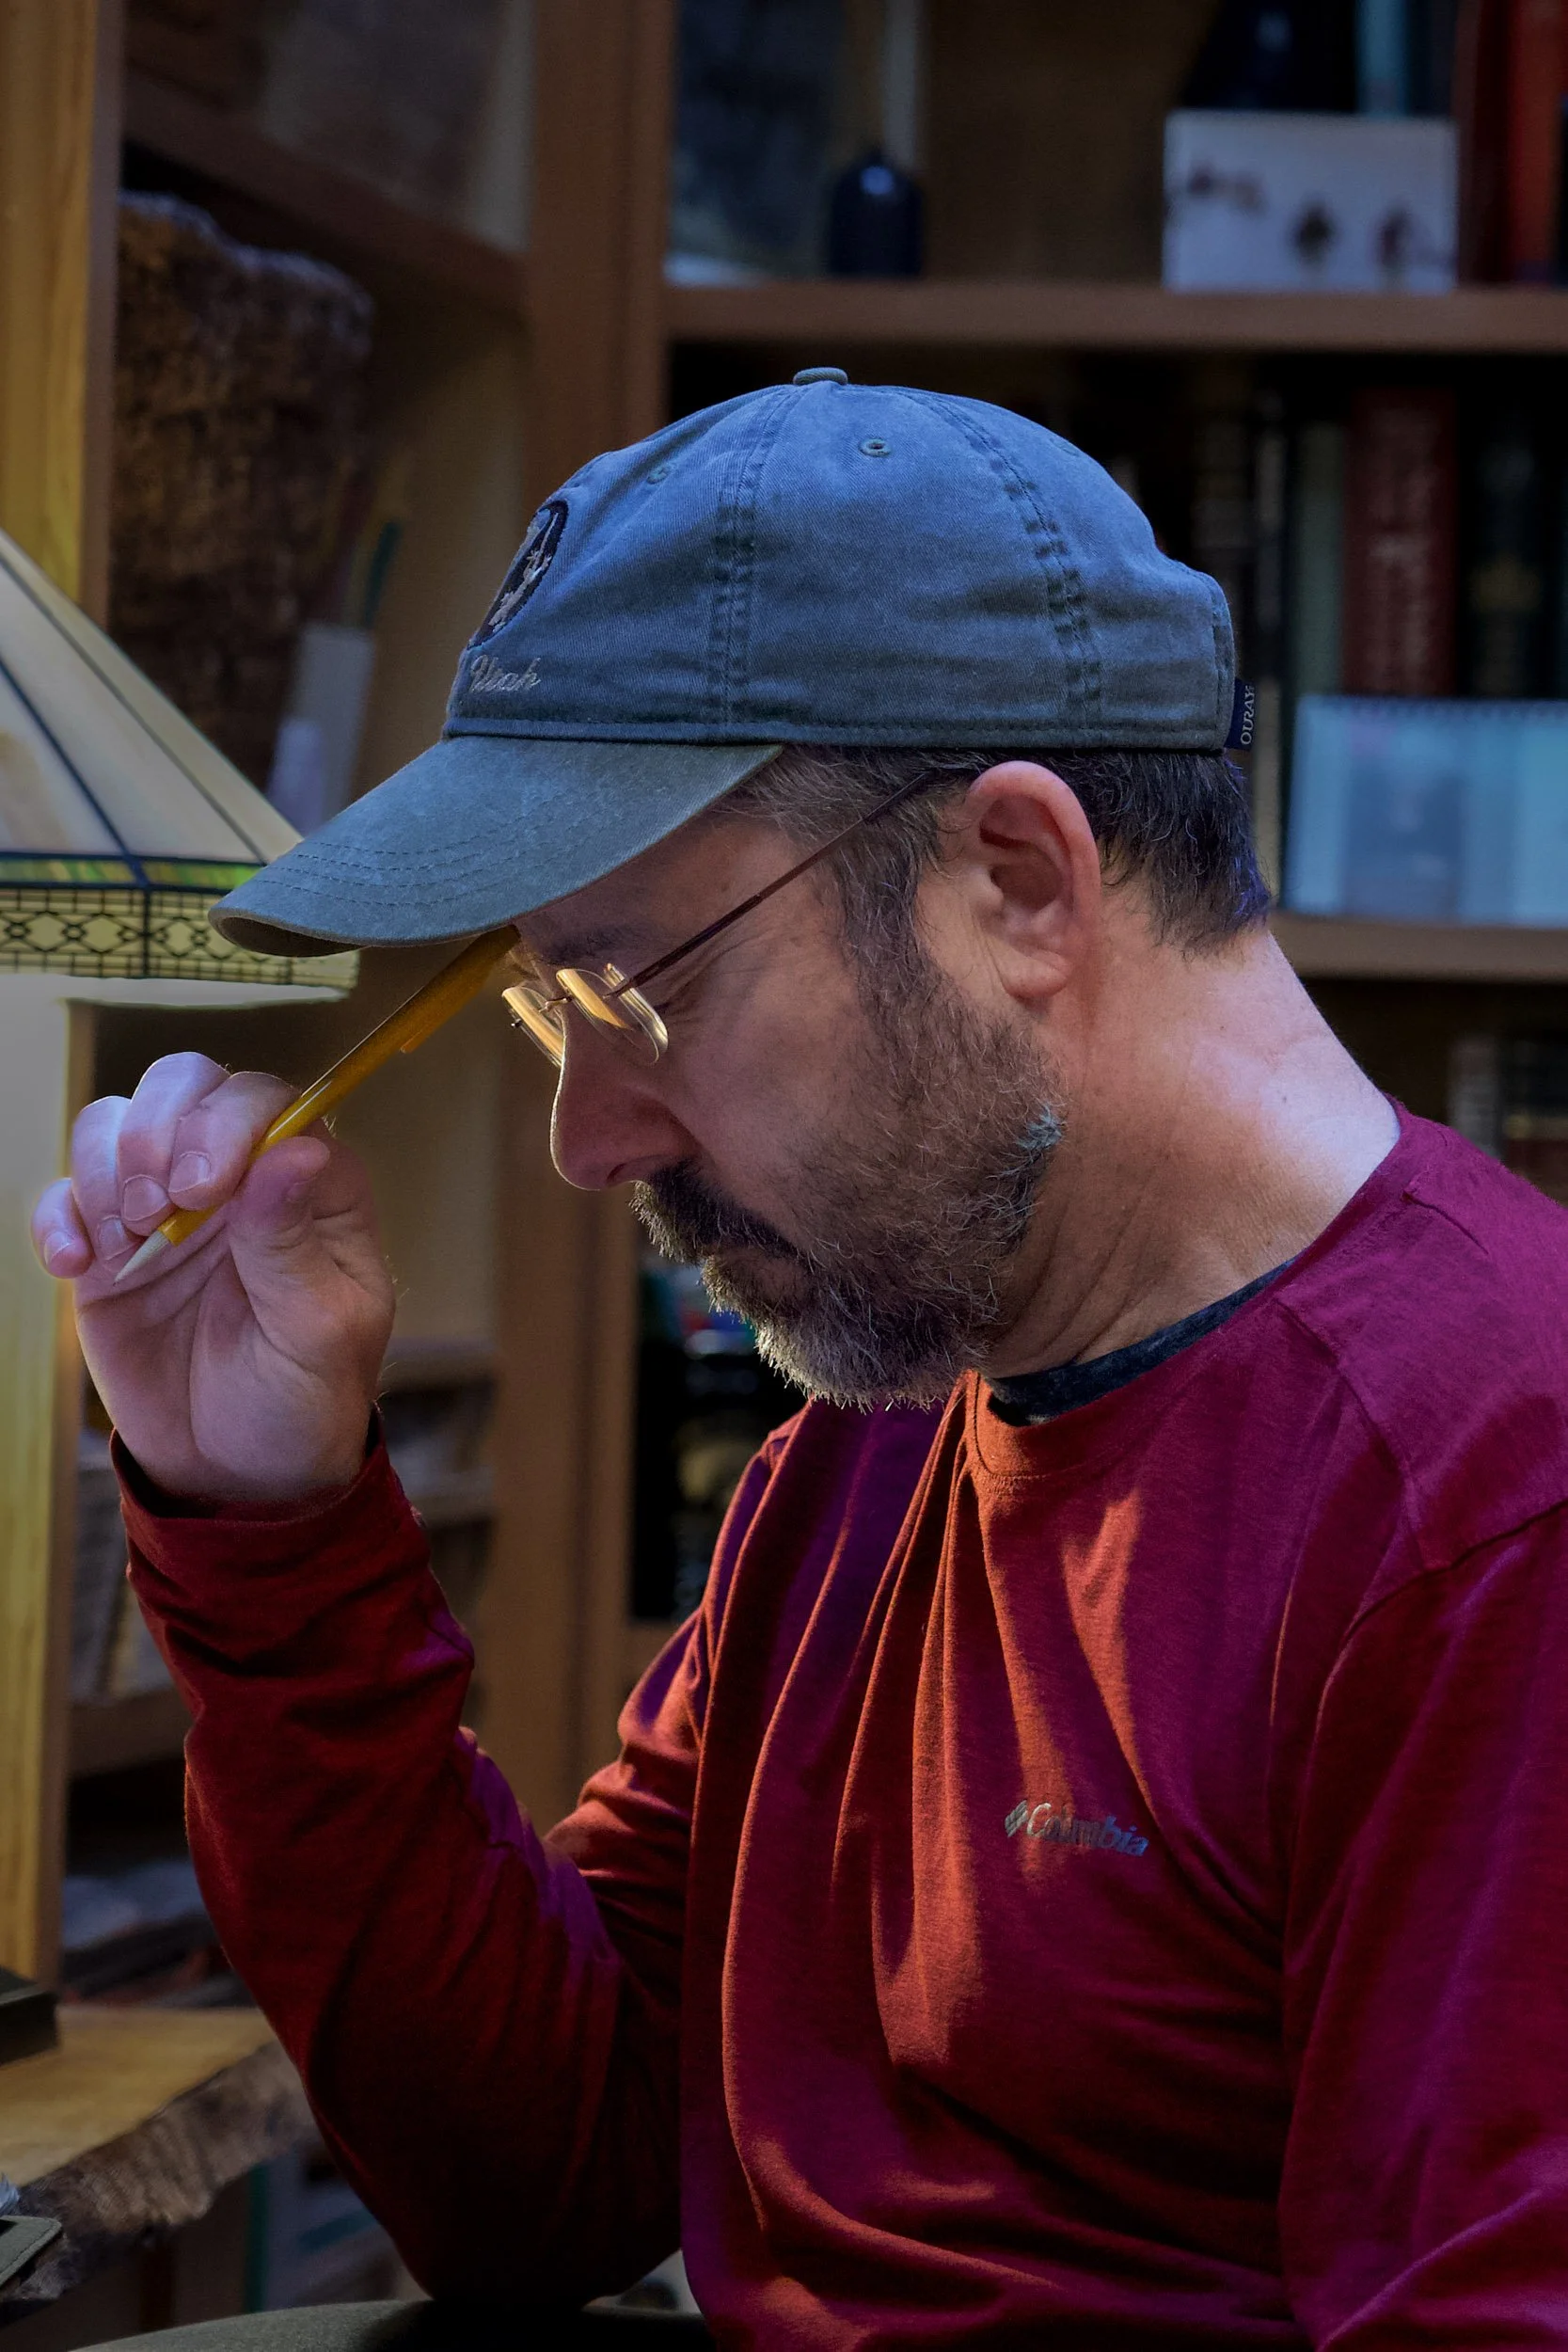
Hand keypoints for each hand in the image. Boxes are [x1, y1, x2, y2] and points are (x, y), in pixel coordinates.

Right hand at [31, 1054, 395, 1504]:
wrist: (237, 1472)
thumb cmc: (302, 1398)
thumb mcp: (316, 1335)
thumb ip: (293, 1245)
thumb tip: (290, 1153)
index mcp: (311, 1188)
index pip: (270, 1104)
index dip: (231, 1124)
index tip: (206, 1188)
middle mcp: (239, 1178)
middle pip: (187, 1086)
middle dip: (158, 1127)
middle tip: (158, 1205)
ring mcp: (168, 1206)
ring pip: (117, 1123)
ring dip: (108, 1168)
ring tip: (128, 1243)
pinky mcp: (110, 1247)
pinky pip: (65, 1196)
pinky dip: (58, 1218)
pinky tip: (75, 1266)